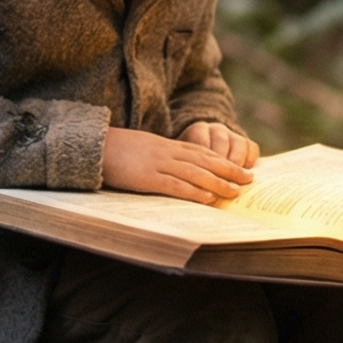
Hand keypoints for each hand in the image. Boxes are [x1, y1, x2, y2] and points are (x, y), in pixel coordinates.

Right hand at [102, 126, 254, 202]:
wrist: (94, 145)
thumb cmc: (116, 149)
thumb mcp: (143, 148)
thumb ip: (160, 156)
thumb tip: (175, 169)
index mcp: (166, 145)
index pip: (201, 151)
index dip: (222, 159)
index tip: (239, 166)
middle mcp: (167, 152)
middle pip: (205, 160)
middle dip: (229, 169)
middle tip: (248, 178)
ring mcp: (157, 164)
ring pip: (195, 173)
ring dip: (218, 182)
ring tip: (235, 191)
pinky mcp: (146, 177)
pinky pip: (175, 185)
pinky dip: (193, 191)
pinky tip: (207, 197)